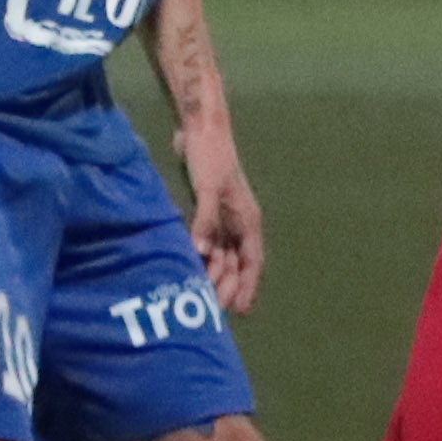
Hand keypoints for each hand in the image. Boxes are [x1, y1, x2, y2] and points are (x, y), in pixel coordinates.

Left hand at [179, 118, 264, 312]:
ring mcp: (222, 218)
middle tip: (213, 312)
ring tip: (199, 296)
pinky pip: (206, 243)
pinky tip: (190, 270)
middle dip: (228, 287)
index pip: (252, 262)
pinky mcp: (206, 211)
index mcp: (247, 220)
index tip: (241, 311)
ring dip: (212, 275)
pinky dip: (200, 258)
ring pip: (221, 256)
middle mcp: (237, 223)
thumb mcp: (209, 188)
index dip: (248, 287)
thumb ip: (204, 221)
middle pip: (236, 264)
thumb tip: (199, 253)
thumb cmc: (210, 156)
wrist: (200, 128)